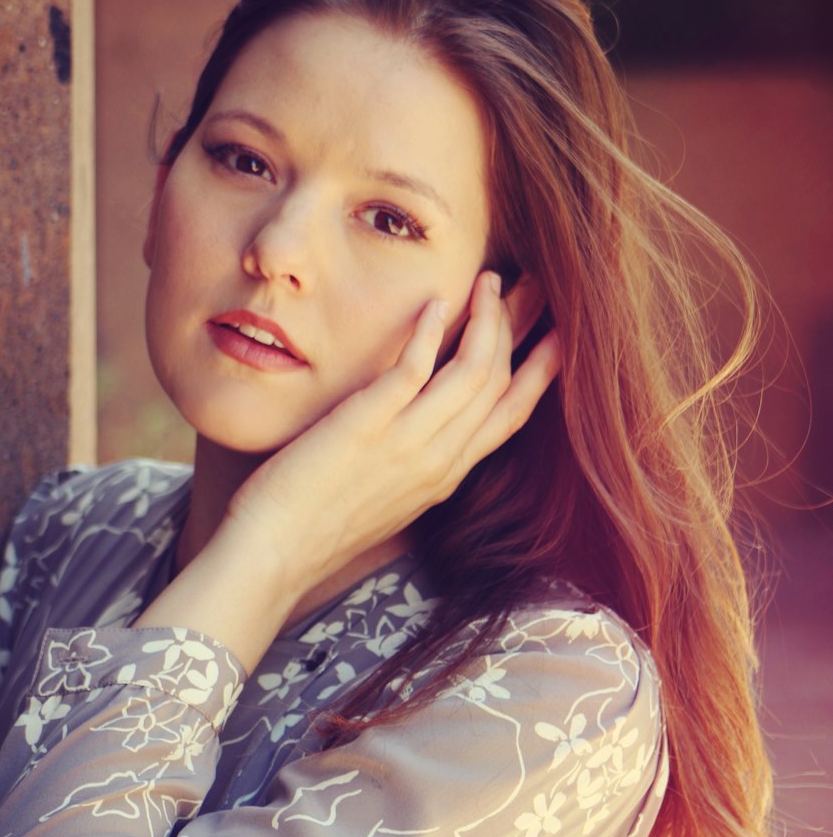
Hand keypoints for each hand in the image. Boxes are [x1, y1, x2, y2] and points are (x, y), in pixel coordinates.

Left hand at [226, 271, 559, 594]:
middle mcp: (439, 460)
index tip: (559, 336)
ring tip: (489, 280)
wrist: (276, 555)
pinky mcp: (368, 425)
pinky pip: (415, 368)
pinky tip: (437, 301)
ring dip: (488, 319)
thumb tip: (418, 430)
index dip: (541, 373)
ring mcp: (407, 443)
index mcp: (446, 476)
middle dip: (526, 329)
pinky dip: (431, 331)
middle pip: (502, 384)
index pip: (511, 417)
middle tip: (537, 285)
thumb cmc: (317, 528)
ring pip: (474, 372)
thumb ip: (412, 463)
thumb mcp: (386, 499)